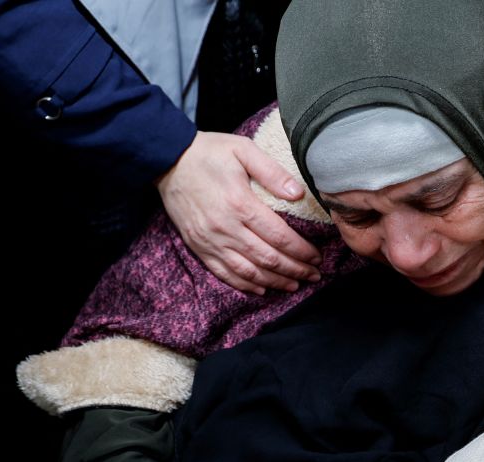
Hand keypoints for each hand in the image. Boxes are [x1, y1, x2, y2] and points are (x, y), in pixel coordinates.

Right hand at [156, 131, 323, 294]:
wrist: (166, 160)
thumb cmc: (208, 152)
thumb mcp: (243, 150)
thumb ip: (272, 172)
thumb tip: (298, 193)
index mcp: (240, 204)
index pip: (280, 237)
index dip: (302, 251)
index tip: (317, 256)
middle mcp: (226, 228)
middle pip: (268, 259)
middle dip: (295, 270)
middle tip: (314, 275)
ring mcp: (210, 241)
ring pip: (249, 272)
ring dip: (275, 282)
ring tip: (295, 284)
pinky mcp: (198, 247)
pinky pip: (224, 273)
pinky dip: (246, 285)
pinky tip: (263, 289)